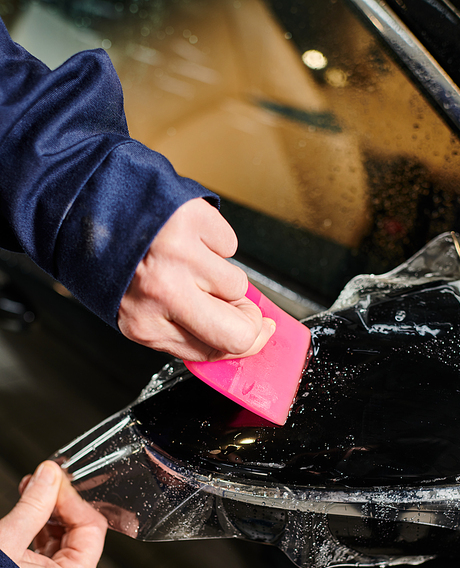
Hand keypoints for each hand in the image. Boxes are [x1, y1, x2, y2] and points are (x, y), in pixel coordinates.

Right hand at [0, 461, 107, 567]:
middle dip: (59, 503)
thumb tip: (49, 476)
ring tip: (28, 493)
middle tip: (40, 482)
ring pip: (62, 539)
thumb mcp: (8, 542)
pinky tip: (25, 515)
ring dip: (47, 513)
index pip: (91, 526)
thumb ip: (33, 506)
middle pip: (79, 532)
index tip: (54, 479)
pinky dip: (37, 530)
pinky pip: (47, 551)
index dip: (72, 498)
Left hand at [117, 197, 275, 360]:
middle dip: (253, 323)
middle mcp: (163, 294)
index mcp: (144, 325)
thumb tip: (235, 338)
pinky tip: (188, 237)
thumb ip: (179, 330)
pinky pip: (229, 243)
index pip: (213, 352)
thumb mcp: (133, 310)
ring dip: (222, 274)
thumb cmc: (105, 259)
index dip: (244, 346)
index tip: (257, 335)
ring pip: (238, 285)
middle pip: (239, 332)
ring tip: (191, 261)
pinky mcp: (193, 221)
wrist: (81, 202)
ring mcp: (180, 256)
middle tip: (249, 311)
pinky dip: (214, 240)